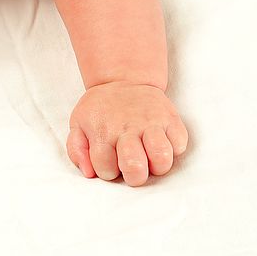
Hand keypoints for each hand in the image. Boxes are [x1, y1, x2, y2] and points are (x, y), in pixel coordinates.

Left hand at [66, 81, 187, 185]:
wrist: (123, 79)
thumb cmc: (100, 109)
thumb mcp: (78, 124)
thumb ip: (77, 150)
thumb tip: (89, 173)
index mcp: (102, 132)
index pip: (106, 169)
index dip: (108, 172)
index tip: (110, 162)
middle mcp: (127, 128)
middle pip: (135, 167)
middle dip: (134, 176)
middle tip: (132, 167)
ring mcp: (151, 123)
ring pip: (162, 157)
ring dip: (157, 165)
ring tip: (149, 158)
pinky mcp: (171, 118)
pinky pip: (180, 144)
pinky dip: (173, 149)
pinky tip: (161, 143)